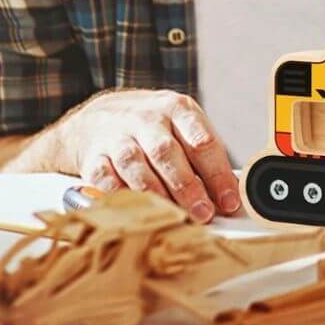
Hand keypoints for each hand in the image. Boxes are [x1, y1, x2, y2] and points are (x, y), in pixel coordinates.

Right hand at [57, 89, 240, 222]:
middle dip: (187, 186)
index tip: (229, 200)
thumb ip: (204, 157)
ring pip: (135, 164)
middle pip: (167, 152)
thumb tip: (228, 194)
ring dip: (156, 194)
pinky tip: (137, 210)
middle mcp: (147, 119)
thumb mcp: (182, 126)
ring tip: (173, 216)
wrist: (103, 116)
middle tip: (203, 213)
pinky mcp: (94, 157)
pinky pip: (105, 179)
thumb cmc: (154, 127)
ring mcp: (118, 136)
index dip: (217, 173)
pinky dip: (121, 197)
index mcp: (177, 109)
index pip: (202, 141)